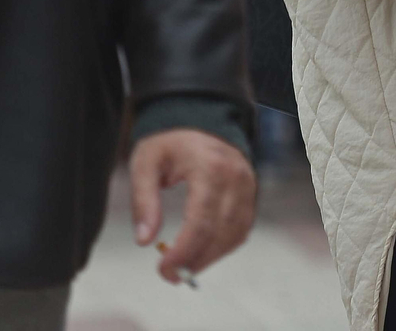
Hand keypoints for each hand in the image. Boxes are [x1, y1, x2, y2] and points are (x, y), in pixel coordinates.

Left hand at [129, 129, 256, 284]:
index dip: (184, 251)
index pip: (202, 220)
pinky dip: (224, 246)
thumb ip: (144, 201)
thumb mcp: (145, 164)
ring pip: (235, 233)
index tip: (163, 269)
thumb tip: (145, 240)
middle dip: (195, 260)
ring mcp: (248, 186)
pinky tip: (202, 253)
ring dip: (211, 257)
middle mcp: (236, 178)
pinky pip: (242, 228)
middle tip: (170, 276)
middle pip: (221, 232)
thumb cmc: (170, 142)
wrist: (202, 120)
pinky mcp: (251, 193)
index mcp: (210, 168)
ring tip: (184, 268)